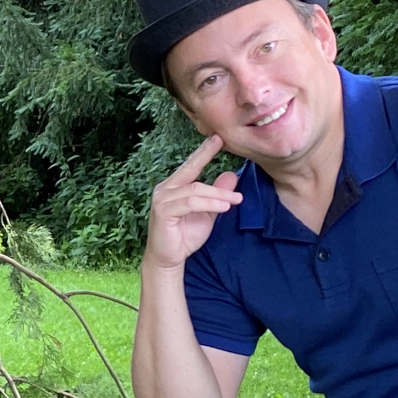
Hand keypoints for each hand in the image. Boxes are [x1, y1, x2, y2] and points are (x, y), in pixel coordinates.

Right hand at [144, 134, 241, 272]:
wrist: (169, 259)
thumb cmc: (185, 236)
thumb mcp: (207, 213)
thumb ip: (217, 195)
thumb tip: (231, 175)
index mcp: (174, 185)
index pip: (191, 164)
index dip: (204, 151)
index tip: (218, 138)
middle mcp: (165, 188)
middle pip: (193, 172)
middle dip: (211, 165)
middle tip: (232, 162)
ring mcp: (162, 199)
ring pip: (195, 190)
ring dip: (218, 194)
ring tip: (235, 200)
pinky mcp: (163, 212)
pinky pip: (190, 203)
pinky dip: (209, 203)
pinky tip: (224, 206)